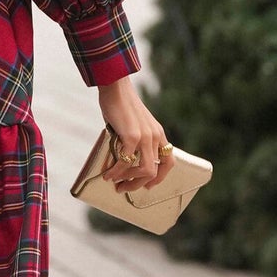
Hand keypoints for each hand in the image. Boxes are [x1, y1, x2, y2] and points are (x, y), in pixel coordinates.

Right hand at [96, 75, 172, 192]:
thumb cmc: (120, 105)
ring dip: (129, 181)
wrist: (116, 87)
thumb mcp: (135, 124)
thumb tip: (121, 158)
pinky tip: (107, 174)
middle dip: (138, 185)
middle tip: (124, 188)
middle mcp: (155, 137)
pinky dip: (116, 172)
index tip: (148, 185)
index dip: (160, 177)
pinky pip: (126, 161)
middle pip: (154, 172)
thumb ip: (134, 139)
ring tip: (115, 183)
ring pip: (145, 171)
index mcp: (158, 134)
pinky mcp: (132, 136)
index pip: (169, 162)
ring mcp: (145, 137)